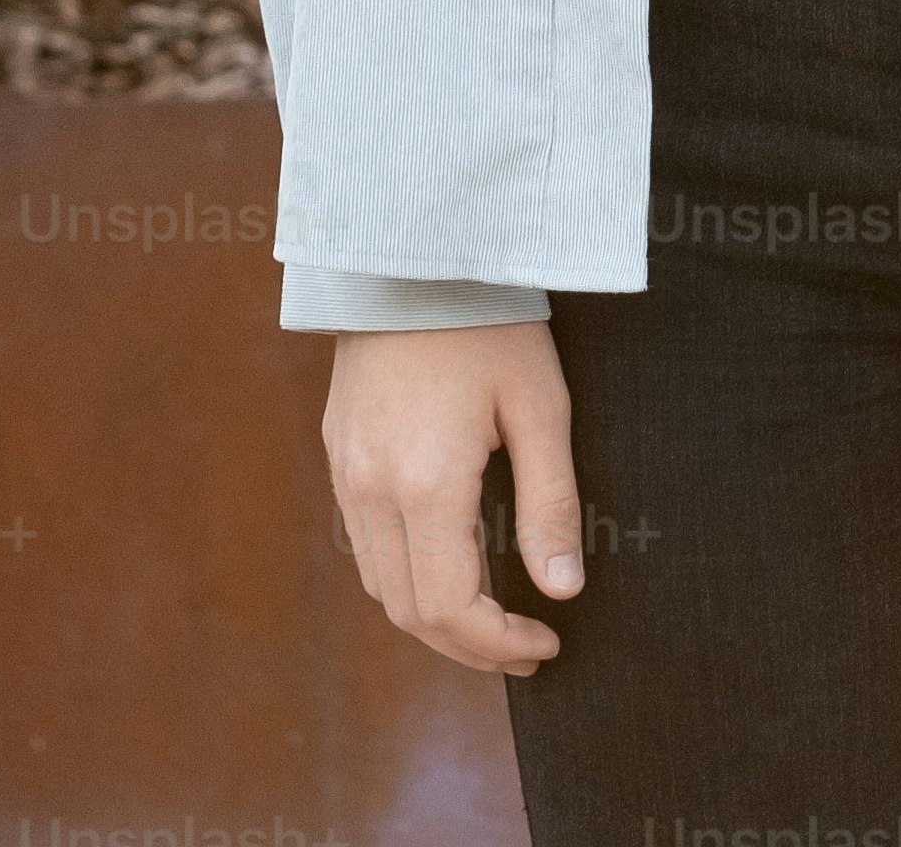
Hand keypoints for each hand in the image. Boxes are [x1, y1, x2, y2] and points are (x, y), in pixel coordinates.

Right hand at [324, 320, 582, 673]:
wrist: (414, 251)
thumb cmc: (491, 322)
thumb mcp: (541, 407)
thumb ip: (551, 503)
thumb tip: (562, 591)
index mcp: (426, 482)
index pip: (449, 607)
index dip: (496, 642)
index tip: (546, 644)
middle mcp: (372, 488)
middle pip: (408, 611)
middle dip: (468, 645)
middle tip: (526, 649)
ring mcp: (346, 472)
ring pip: (379, 585)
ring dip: (433, 618)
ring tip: (493, 621)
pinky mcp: (339, 453)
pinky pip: (364, 545)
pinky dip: (404, 578)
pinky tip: (449, 569)